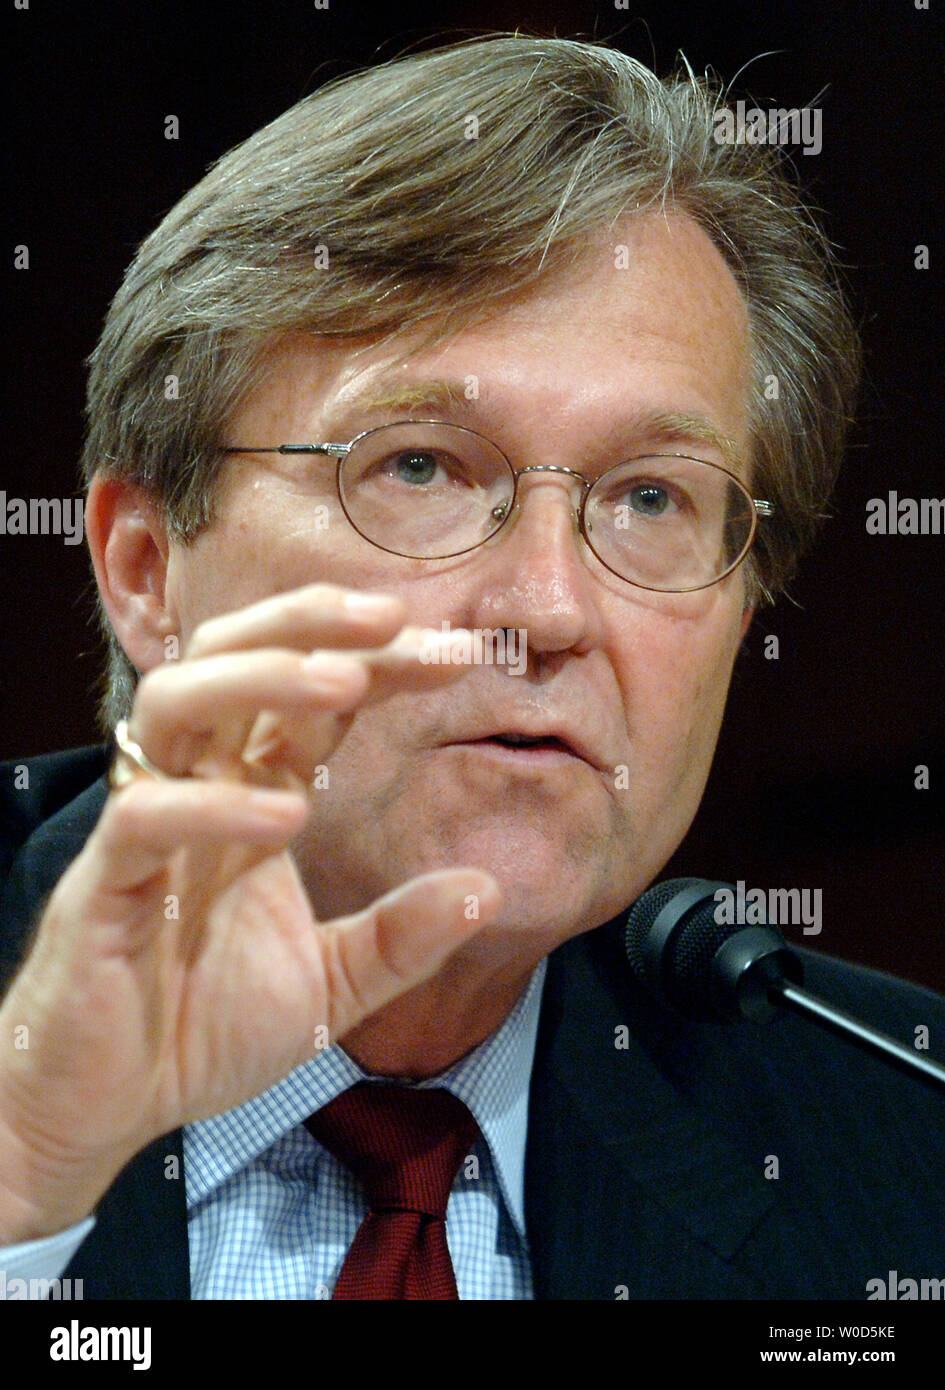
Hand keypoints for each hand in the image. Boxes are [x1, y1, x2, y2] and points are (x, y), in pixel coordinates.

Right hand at [0, 584, 499, 1240]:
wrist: (108, 1110)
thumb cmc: (201, 1031)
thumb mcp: (330, 987)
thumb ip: (401, 938)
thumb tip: (489, 890)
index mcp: (252, 796)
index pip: (312, 699)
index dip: (379, 664)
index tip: (457, 654)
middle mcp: (199, 790)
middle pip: (232, 658)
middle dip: (308, 622)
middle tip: (392, 617)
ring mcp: (148, 828)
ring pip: (177, 704)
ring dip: (259, 678)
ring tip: (343, 681)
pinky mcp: (105, 884)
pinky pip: (145, 816)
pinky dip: (213, 807)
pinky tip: (284, 815)